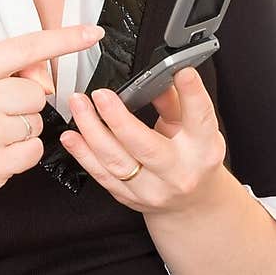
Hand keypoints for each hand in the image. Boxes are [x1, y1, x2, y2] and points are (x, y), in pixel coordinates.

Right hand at [0, 23, 105, 202]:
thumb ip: (11, 69)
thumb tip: (46, 77)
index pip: (28, 47)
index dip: (64, 39)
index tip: (91, 33)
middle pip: (38, 93)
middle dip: (26, 104)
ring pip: (38, 123)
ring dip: (23, 130)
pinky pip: (34, 151)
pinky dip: (23, 154)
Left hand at [60, 66, 226, 214]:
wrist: (190, 204)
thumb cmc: (193, 159)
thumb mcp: (194, 129)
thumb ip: (176, 102)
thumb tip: (158, 76)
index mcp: (203, 149)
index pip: (200, 118)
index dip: (193, 93)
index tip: (181, 70)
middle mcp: (179, 172)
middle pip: (146, 146)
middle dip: (118, 119)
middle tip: (100, 94)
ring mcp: (153, 190)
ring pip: (116, 161)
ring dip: (92, 131)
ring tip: (80, 106)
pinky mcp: (130, 198)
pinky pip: (101, 175)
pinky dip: (83, 154)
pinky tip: (71, 136)